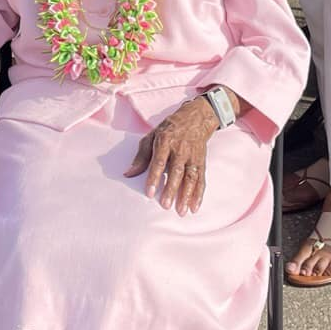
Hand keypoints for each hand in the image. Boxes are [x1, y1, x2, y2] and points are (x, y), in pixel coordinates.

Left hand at [123, 98, 219, 214]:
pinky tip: (195, 206)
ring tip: (181, 210)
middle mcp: (180, 149)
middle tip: (165, 205)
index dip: (154, 177)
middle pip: (176, 171)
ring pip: (190, 177)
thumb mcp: (151, 137)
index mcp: (165, 141)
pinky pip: (201, 179)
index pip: (158, 161)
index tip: (150, 193)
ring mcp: (192, 156)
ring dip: (186, 195)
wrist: (195, 118)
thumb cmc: (169, 129)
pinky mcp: (201, 162)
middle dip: (171, 189)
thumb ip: (141, 157)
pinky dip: (199, 194)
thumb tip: (129, 174)